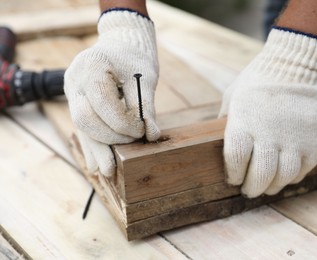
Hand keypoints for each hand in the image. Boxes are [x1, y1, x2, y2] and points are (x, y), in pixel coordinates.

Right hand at [64, 10, 159, 176]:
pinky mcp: (76, 102)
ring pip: (81, 127)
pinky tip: (97, 163)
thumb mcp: (145, 76)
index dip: (124, 124)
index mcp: (91, 67)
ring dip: (97, 149)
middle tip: (132, 144)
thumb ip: (145, 107)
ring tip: (108, 172)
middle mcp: (74, 80)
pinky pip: (82, 127)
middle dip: (109, 138)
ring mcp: (71, 92)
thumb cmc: (134, 57)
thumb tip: (151, 136)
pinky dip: (92, 144)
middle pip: (85, 119)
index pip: (103, 104)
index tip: (142, 131)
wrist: (119, 44)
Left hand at [219, 28, 316, 197]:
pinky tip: (285, 174)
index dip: (233, 175)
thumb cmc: (256, 81)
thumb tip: (221, 141)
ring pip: (282, 177)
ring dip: (272, 187)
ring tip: (267, 187)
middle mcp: (267, 135)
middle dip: (251, 188)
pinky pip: (302, 169)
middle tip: (249, 190)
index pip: (235, 161)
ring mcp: (292, 139)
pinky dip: (292, 177)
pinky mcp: (312, 141)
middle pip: (259, 176)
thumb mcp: (232, 98)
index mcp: (243, 125)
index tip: (233, 178)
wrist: (293, 65)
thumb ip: (226, 122)